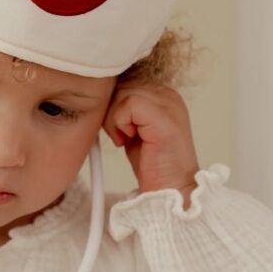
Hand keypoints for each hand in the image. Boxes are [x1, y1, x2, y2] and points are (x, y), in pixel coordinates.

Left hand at [102, 82, 199, 206]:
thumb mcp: (135, 129)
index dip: (113, 104)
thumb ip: (124, 110)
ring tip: (127, 139)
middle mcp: (169, 95)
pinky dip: (120, 123)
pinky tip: (130, 140)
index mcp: (164, 95)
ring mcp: (169, 104)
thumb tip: (102, 96)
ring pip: (121, 93)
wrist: (170, 190)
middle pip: (121, 85)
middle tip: (122, 136)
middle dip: (112, 111)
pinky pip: (128, 104)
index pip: (124, 81)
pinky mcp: (164, 116)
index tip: (120, 128)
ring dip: (114, 119)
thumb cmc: (154, 165)